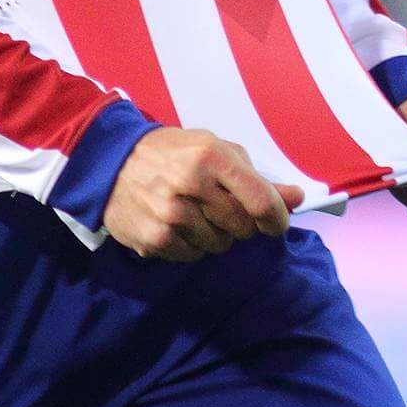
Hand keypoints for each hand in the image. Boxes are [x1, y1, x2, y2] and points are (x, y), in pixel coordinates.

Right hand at [103, 127, 304, 260]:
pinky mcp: (154, 239)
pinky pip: (193, 255)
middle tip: (221, 208)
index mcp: (211, 157)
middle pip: (243, 227)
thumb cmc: (169, 153)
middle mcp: (190, 185)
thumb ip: (255, 176)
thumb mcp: (213, 150)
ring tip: (194, 213)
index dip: (276, 218)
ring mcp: (170, 215)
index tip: (275, 222)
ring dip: (215, 234)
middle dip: (240, 223)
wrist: (109, 162)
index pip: (261, 201)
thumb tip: (296, 198)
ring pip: (220, 245)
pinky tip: (176, 225)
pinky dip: (191, 245)